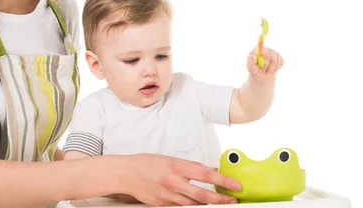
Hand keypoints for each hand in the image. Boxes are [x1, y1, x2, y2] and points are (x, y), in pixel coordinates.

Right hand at [123, 154, 239, 205]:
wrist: (127, 173)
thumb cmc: (147, 163)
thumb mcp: (171, 159)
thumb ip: (191, 166)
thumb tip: (210, 171)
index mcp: (177, 167)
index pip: (206, 174)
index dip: (224, 181)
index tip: (235, 185)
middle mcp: (174, 182)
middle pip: (203, 195)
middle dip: (220, 199)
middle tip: (232, 200)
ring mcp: (168, 195)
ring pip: (194, 204)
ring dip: (207, 204)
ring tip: (218, 203)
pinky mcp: (163, 205)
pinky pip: (181, 207)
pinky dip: (191, 206)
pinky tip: (197, 204)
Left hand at [247, 46, 283, 76]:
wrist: (261, 74)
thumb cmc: (254, 70)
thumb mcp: (250, 68)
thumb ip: (251, 62)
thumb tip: (254, 56)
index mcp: (257, 50)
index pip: (262, 48)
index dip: (263, 51)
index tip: (263, 54)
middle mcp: (266, 49)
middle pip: (270, 56)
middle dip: (266, 66)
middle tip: (261, 72)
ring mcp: (274, 53)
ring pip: (276, 62)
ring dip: (270, 70)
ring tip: (266, 72)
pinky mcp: (280, 58)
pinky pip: (280, 64)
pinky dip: (276, 69)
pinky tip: (271, 70)